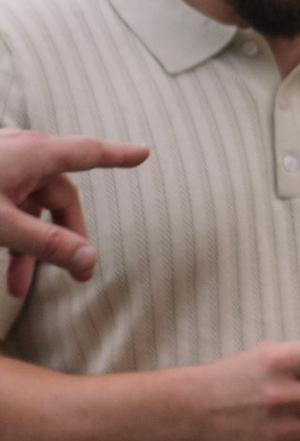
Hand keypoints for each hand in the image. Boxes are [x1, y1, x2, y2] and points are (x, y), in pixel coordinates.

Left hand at [0, 132, 148, 296]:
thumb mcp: (3, 226)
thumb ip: (47, 243)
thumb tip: (89, 259)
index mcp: (36, 154)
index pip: (90, 154)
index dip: (118, 156)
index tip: (143, 153)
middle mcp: (24, 152)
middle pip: (59, 197)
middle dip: (65, 239)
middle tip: (77, 275)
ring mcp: (3, 161)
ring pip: (29, 206)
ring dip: (30, 246)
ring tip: (19, 288)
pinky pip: (9, 204)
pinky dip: (12, 233)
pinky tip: (4, 265)